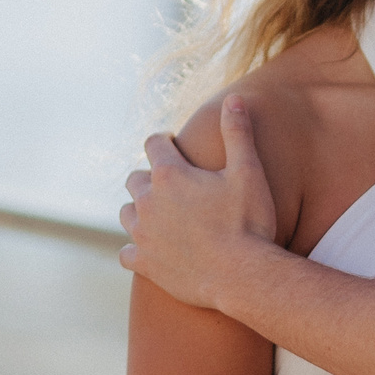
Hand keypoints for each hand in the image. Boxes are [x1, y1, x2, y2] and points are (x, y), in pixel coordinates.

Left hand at [119, 95, 278, 308]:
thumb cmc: (249, 222)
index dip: (163, 140)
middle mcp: (148, 202)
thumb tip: (233, 98)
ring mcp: (142, 234)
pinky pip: (126, 253)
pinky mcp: (144, 263)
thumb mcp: (248, 171)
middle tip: (169, 183)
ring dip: (139, 210)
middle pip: (135, 179)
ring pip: (126, 214)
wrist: (242, 276)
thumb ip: (237, 133)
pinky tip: (148, 251)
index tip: (172, 143)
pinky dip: (135, 250)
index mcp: (169, 175)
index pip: (154, 144)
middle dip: (150, 177)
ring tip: (158, 214)